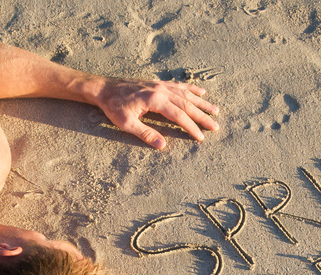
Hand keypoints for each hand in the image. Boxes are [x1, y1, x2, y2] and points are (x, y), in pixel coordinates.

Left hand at [92, 77, 219, 149]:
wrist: (105, 88)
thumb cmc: (114, 107)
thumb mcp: (126, 123)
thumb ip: (145, 134)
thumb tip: (162, 145)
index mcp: (155, 100)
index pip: (179, 115)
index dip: (191, 127)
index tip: (201, 137)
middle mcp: (161, 90)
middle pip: (187, 104)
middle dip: (202, 116)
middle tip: (216, 126)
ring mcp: (161, 85)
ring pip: (187, 94)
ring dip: (202, 102)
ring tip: (215, 110)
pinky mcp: (159, 83)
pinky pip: (180, 85)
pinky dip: (192, 89)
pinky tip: (202, 91)